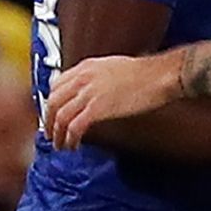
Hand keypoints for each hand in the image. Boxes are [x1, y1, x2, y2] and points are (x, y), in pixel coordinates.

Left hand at [46, 53, 184, 148]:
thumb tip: (91, 90)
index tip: (53, 115)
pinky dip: (70, 139)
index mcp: (86, 67)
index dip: (51, 104)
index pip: (55, 86)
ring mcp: (89, 93)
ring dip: (57, 134)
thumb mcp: (113, 66)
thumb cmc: (146, 72)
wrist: (160, 75)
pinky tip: (74, 145)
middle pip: (53, 102)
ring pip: (60, 117)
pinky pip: (74, 127)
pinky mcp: (98, 108)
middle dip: (49, 121)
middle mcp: (83, 78)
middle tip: (52, 134)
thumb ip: (96, 76)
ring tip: (61, 145)